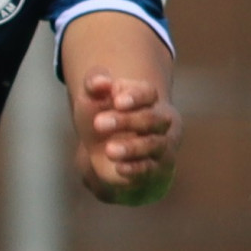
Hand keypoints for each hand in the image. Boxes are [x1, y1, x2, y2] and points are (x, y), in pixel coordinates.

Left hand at [77, 68, 178, 203]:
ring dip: (132, 147)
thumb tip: (100, 82)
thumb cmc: (100, 116)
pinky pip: (150, 168)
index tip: (116, 101)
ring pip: (154, 145)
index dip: (135, 97)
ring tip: (109, 150)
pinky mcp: (154, 168)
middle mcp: (158, 121)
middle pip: (152, 118)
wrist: (102, 151)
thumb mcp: (92, 98)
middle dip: (127, 121)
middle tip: (98, 123)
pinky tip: (119, 168)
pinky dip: (135, 168)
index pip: (148, 93)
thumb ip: (94, 84)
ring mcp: (159, 145)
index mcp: (145, 98)